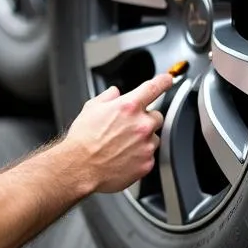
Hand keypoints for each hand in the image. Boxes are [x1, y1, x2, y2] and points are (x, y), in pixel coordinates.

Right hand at [62, 73, 175, 193]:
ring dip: (143, 139)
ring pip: (153, 138)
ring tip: (122, 145)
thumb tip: (114, 93)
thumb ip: (108, 97)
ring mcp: (146, 145)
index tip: (167, 80)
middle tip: (128, 128)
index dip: (163, 81)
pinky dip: (140, 156)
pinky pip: (149, 156)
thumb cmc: (83, 140)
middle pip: (157, 116)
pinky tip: (123, 157)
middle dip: (145, 119)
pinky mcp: (146, 163)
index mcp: (129, 107)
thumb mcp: (91, 108)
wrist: (79, 167)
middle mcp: (141, 125)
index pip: (153, 88)